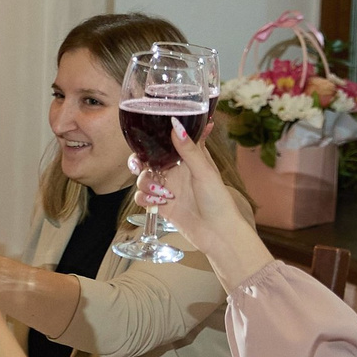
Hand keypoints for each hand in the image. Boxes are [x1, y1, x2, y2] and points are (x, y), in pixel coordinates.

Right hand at [153, 121, 273, 291]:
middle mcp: (176, 172)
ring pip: (143, 178)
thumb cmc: (218, 201)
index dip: (153, 139)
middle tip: (138, 166)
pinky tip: (158, 203)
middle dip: (139, 162)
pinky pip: (143, 197)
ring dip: (145, 184)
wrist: (217, 233)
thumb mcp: (204, 171)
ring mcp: (167, 188)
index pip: (166, 142)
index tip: (144, 139)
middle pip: (149, 159)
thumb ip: (188, 149)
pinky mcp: (161, 205)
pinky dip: (145, 198)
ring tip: (161, 192)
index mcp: (188, 159)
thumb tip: (175, 123)